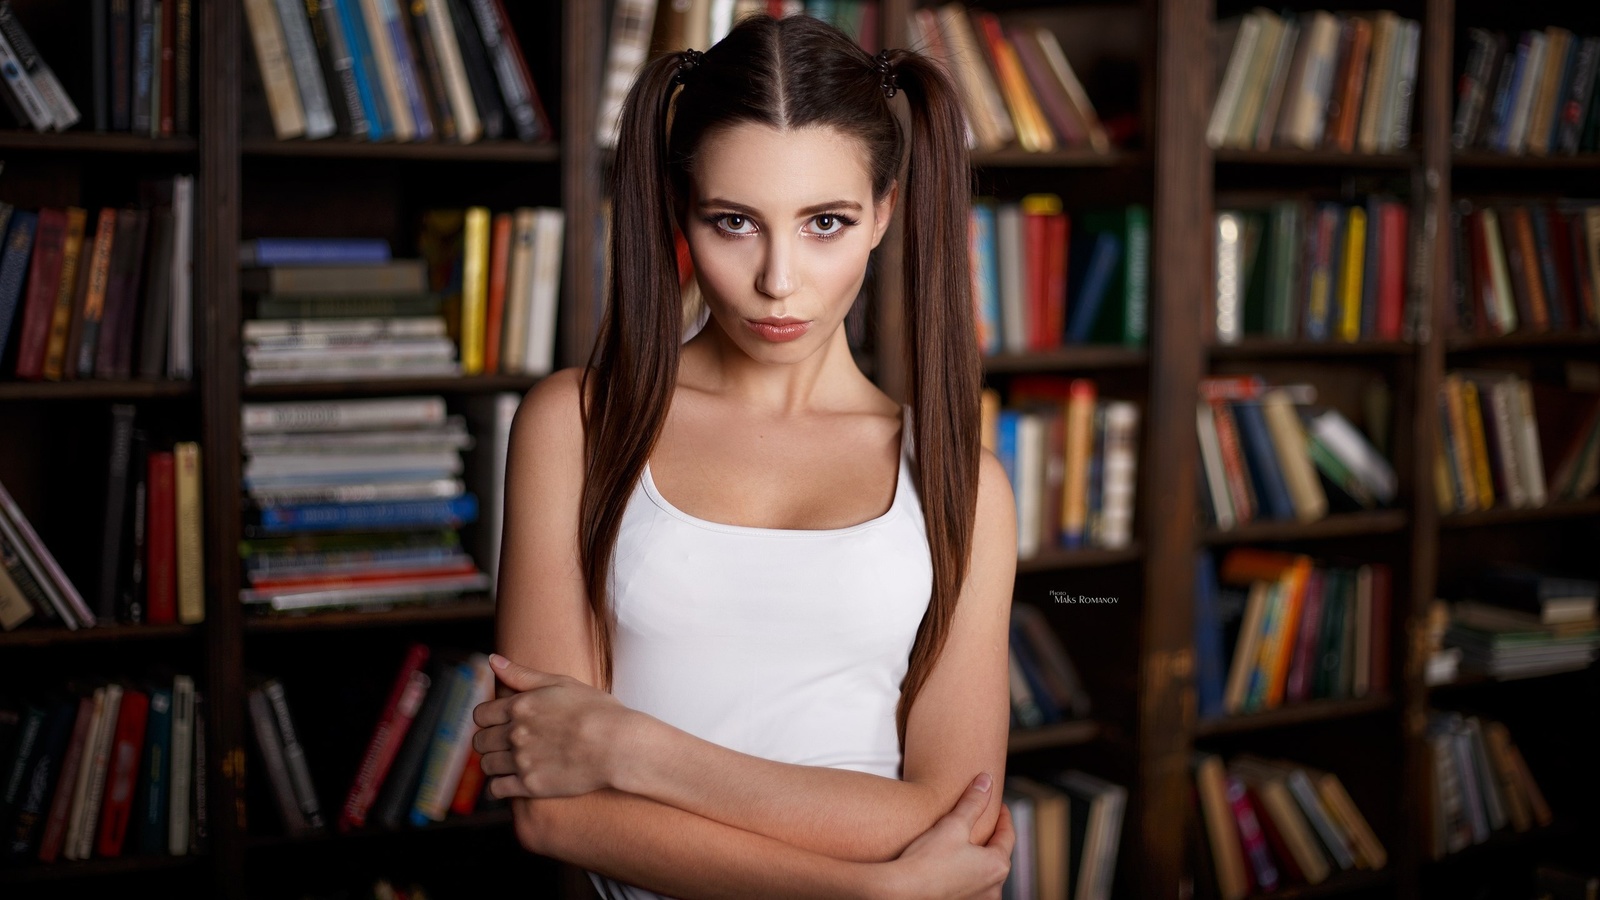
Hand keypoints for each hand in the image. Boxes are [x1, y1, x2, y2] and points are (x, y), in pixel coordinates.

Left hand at [471, 653, 634, 799]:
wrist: (619, 744)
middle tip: (503, 743)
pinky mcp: (531, 785)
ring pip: (486, 765)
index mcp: (520, 706)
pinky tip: (509, 782)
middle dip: (488, 741)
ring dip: (493, 763)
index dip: (487, 719)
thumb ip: (523, 674)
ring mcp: (522, 760)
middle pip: (480, 741)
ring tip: (508, 762)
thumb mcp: (561, 683)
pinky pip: (497, 789)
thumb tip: (492, 659)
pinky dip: (499, 787)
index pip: (480, 714)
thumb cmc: (597, 710)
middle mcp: (515, 733)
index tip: (498, 723)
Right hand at [881, 774, 1013, 899]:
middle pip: (997, 855)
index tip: (999, 806)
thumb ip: (973, 802)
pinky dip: (966, 873)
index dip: (1004, 816)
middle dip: (991, 837)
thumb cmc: (927, 861)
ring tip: (966, 843)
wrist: (901, 890)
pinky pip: (970, 885)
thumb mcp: (953, 825)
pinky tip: (952, 865)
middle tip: (983, 821)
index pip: (1007, 835)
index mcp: (997, 866)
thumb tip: (986, 781)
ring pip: (984, 873)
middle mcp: (993, 888)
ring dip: (978, 857)